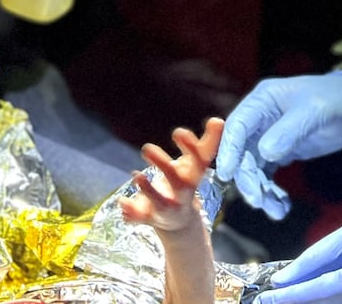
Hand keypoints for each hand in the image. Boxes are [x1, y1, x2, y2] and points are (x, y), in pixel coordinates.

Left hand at [121, 118, 224, 233]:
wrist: (180, 222)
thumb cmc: (186, 182)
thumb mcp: (196, 164)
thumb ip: (208, 142)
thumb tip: (219, 120)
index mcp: (193, 177)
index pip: (197, 162)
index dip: (190, 148)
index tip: (178, 132)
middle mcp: (181, 194)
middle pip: (176, 181)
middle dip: (163, 165)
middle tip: (146, 147)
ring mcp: (166, 207)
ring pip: (159, 201)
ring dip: (148, 190)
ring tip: (137, 175)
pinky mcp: (149, 216)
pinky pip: (140, 216)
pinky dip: (131, 211)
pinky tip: (122, 202)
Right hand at [214, 71, 341, 219]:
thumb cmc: (336, 97)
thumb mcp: (315, 110)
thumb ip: (289, 130)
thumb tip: (266, 153)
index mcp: (263, 100)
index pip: (237, 125)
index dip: (229, 149)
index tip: (227, 174)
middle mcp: (260, 119)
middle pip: (243, 151)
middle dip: (248, 178)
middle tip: (258, 201)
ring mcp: (269, 136)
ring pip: (254, 167)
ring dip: (261, 190)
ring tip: (276, 211)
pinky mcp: (281, 151)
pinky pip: (268, 174)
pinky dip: (272, 192)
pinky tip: (283, 206)